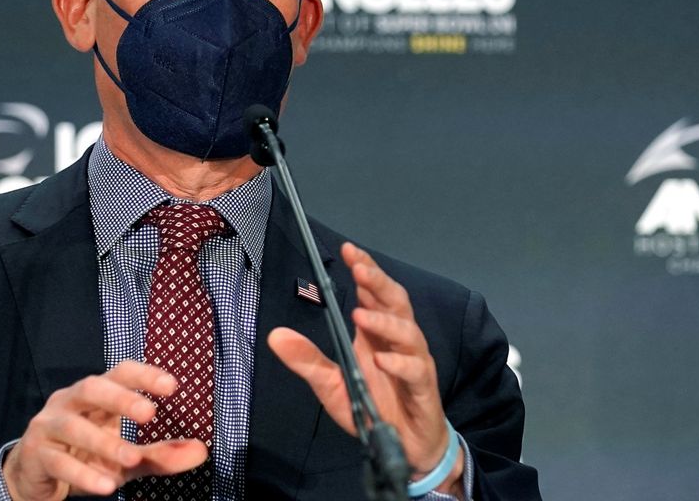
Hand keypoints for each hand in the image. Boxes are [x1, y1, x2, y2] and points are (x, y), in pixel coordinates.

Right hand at [2, 360, 208, 500]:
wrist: (37, 478)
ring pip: (74, 426)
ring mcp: (48, 426)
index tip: (172, 386)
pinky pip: (59, 462)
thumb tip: (201, 451)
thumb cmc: (87, 457)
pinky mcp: (36, 455)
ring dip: (104, 443)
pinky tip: (106, 486)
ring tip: (131, 458)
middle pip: (92, 388)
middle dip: (120, 398)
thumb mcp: (128, 457)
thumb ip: (161, 454)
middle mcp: (69, 402)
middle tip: (149, 414)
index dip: (144, 375)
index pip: (119, 373)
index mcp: (95, 395)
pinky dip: (83, 474)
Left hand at [268, 243, 462, 492]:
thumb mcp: (331, 385)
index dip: (365, 271)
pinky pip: (416, 371)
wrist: (406, 448)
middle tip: (359, 268)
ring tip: (360, 315)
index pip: (374, 293)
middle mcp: (398, 343)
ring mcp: (414, 364)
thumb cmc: (372, 409)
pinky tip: (382, 362)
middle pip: (395, 302)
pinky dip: (400, 364)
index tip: (350, 251)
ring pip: (408, 333)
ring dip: (384, 322)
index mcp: (376, 335)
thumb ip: (306, 360)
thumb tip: (274, 335)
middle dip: (378, 282)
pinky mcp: (424, 390)